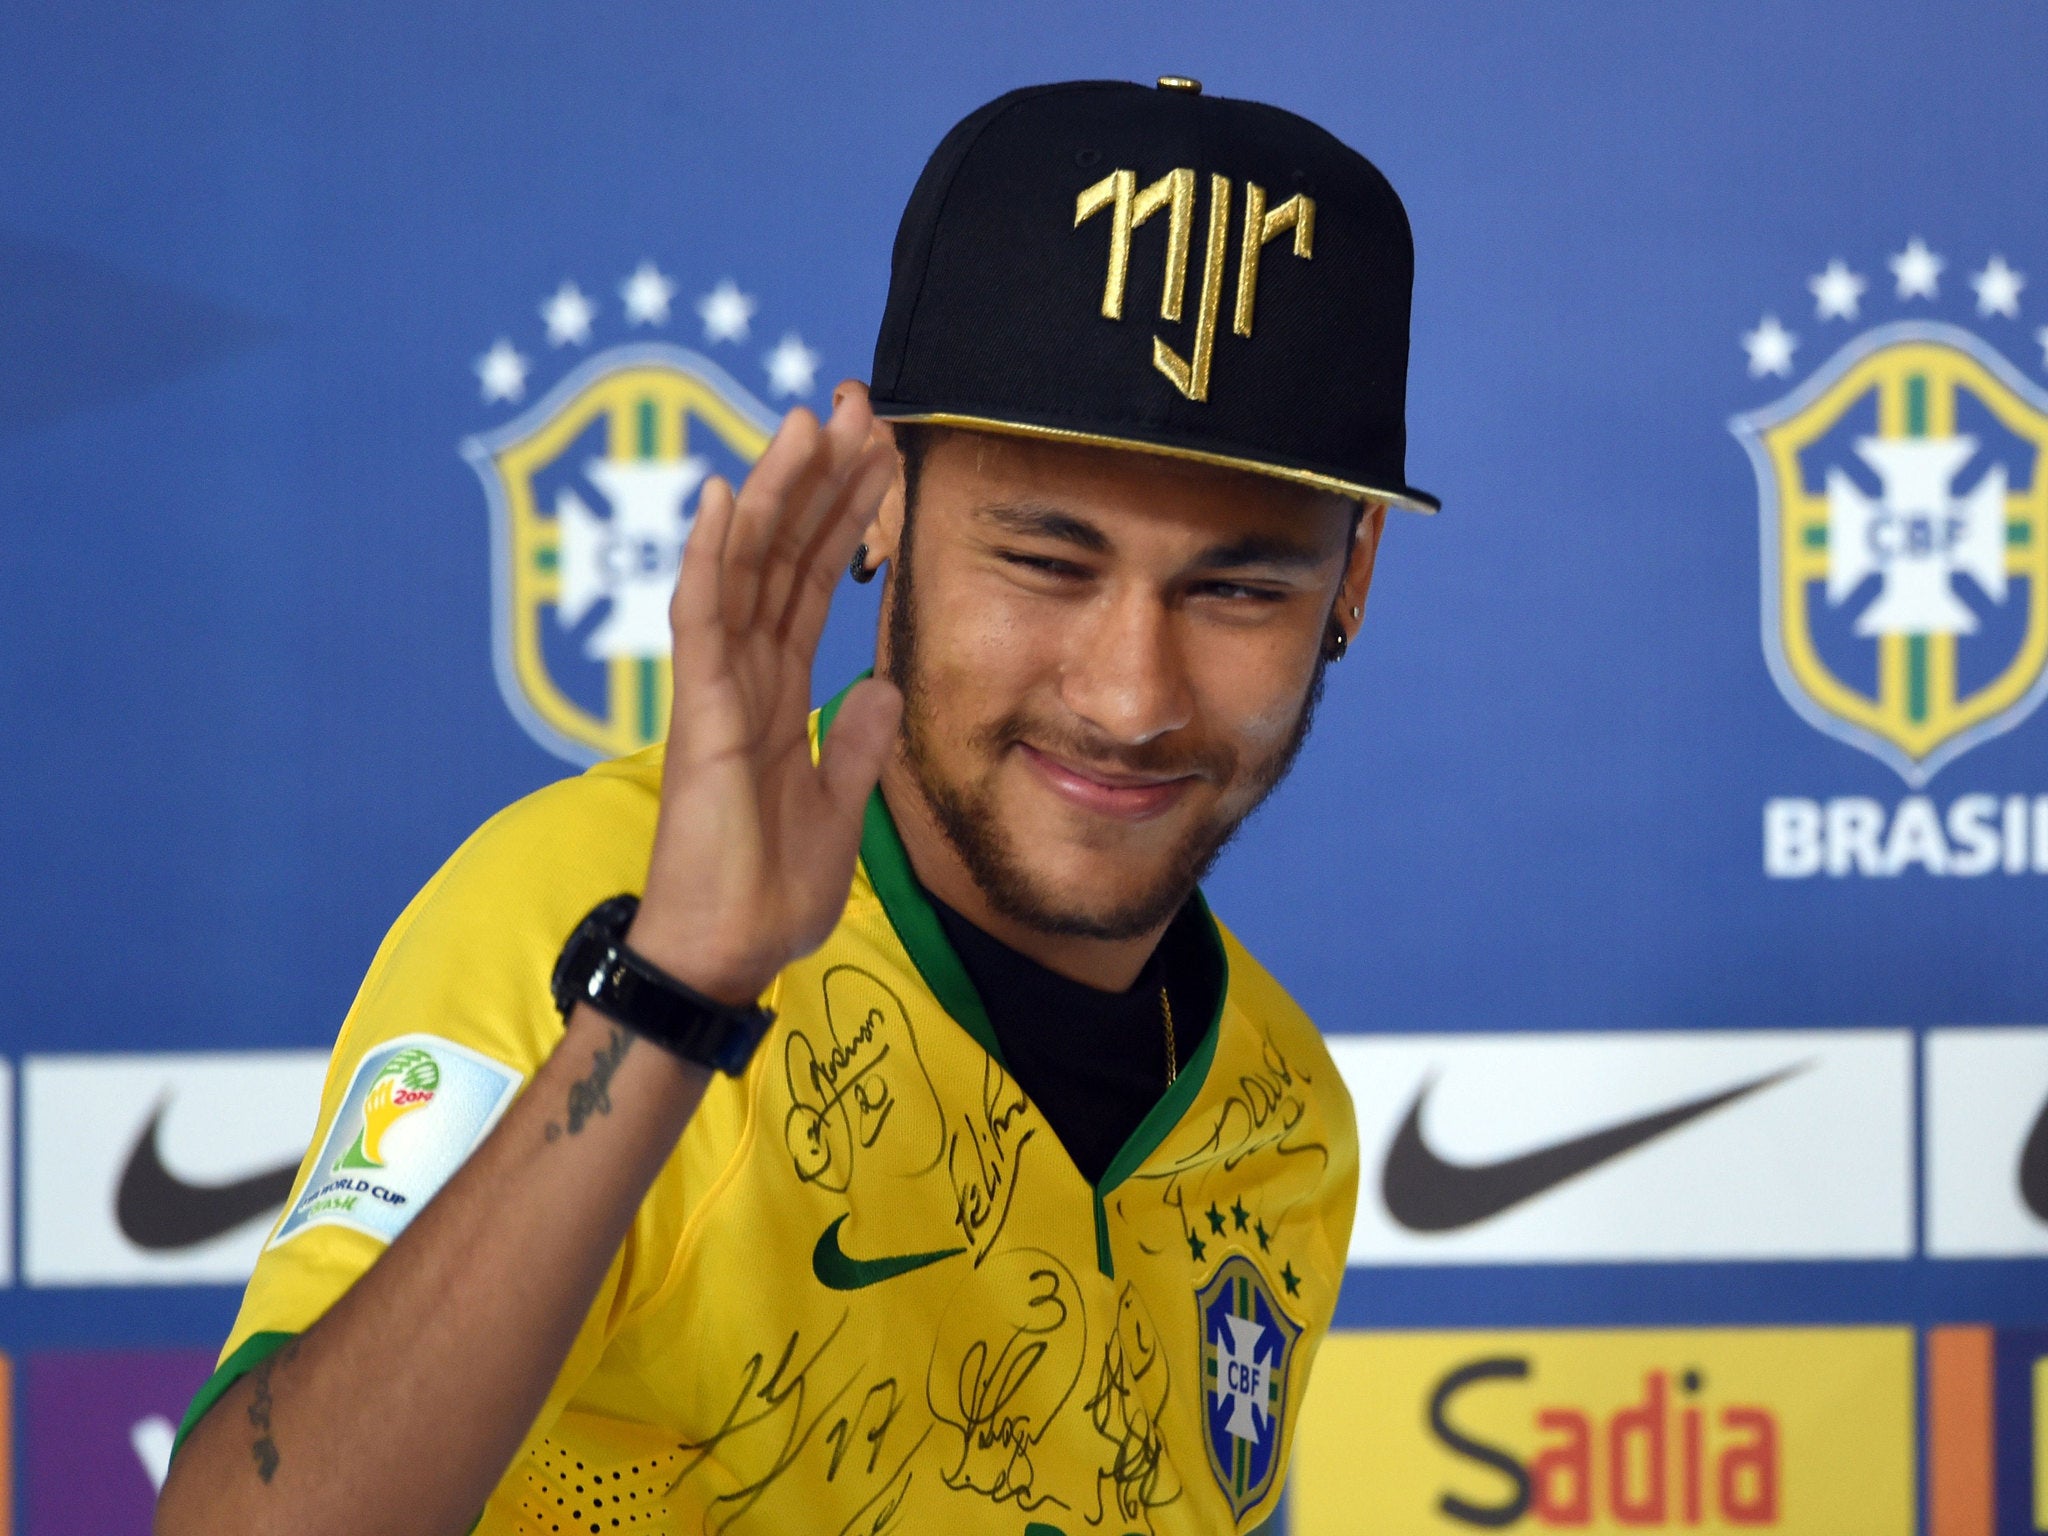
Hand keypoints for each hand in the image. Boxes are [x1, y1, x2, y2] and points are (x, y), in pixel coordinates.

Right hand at [626, 391, 901, 1003]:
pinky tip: (725, 496)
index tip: (878, 455)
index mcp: (777, 695)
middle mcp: (744, 677)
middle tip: (854, 405)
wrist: (727, 955)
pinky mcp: (699, 715)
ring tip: (808, 420)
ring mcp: (717, 690)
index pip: (815, 584)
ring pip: (747, 569)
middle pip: (784, 556)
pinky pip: (702, 621)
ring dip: (776, 493)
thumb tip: (883, 688)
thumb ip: (856, 744)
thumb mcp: (839, 810)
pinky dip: (712, 558)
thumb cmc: (769, 892)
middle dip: (819, 480)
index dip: (844, 517)